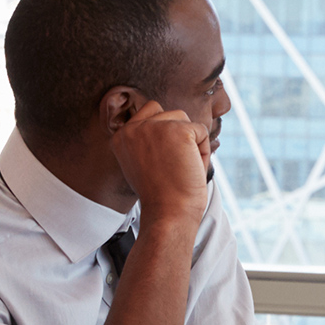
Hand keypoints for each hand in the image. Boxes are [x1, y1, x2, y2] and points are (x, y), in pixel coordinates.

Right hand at [110, 100, 209, 229]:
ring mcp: (154, 127)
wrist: (168, 212)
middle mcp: (133, 128)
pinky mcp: (178, 130)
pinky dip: (204, 151)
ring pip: (185, 120)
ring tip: (182, 167)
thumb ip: (147, 141)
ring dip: (192, 143)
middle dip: (180, 136)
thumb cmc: (160, 194)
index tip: (164, 162)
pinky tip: (191, 168)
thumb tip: (167, 124)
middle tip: (174, 166)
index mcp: (121, 136)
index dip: (166, 134)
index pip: (150, 112)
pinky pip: (202, 131)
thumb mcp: (141, 162)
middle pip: (170, 114)